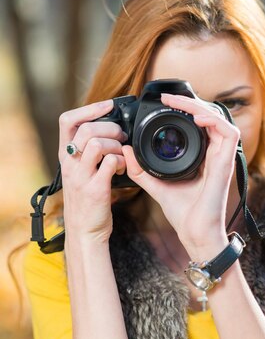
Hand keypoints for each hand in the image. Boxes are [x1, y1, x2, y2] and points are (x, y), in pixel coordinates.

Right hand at [58, 99, 127, 243]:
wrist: (85, 232)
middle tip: (122, 137)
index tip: (108, 105)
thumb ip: (89, 154)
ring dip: (115, 144)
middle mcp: (70, 164)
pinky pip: (110, 163)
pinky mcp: (95, 190)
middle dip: (110, 127)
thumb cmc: (87, 202)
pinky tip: (123, 168)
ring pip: (96, 143)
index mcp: (66, 157)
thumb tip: (110, 131)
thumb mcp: (80, 173)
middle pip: (86, 129)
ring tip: (122, 154)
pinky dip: (121, 161)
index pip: (67, 121)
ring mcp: (81, 177)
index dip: (89, 108)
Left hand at [122, 93, 240, 256]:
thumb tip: (126, 151)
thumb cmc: (183, 214)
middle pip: (210, 118)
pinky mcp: (226, 164)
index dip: (186, 110)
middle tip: (170, 98)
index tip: (165, 103)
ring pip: (221, 121)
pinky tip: (198, 118)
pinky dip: (215, 122)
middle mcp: (214, 156)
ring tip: (182, 103)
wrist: (194, 233)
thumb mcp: (156, 185)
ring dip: (202, 108)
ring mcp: (222, 159)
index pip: (199, 125)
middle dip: (192, 103)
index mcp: (201, 158)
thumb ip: (141, 170)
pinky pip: (229, 134)